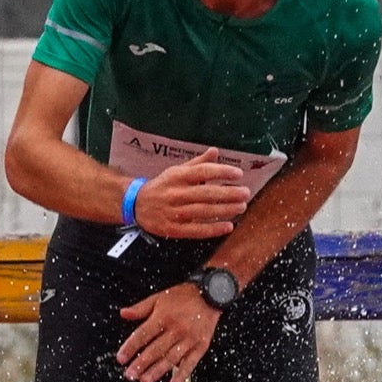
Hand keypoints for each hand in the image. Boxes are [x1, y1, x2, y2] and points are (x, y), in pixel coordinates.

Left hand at [117, 283, 219, 381]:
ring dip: (157, 371)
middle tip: (129, 375)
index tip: (120, 358)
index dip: (130, 347)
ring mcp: (189, 339)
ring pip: (170, 358)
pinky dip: (181, 376)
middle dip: (140, 364)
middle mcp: (176, 329)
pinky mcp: (201, 346)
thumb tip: (123, 314)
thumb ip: (140, 308)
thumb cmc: (184, 296)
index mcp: (163, 317)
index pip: (142, 335)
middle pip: (155, 349)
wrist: (211, 294)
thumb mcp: (159, 297)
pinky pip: (190, 364)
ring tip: (144, 381)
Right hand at [132, 149, 249, 238]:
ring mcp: (174, 212)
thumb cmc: (162, 186)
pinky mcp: (174, 229)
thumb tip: (215, 151)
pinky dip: (213, 229)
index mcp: (177, 177)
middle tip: (245, 193)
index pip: (203, 172)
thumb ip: (197, 163)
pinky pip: (196, 230)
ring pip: (203, 211)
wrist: (136, 205)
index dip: (222, 172)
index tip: (238, 174)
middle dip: (228, 193)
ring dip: (225, 210)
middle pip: (206, 193)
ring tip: (241, 207)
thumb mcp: (176, 171)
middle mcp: (175, 194)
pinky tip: (228, 226)